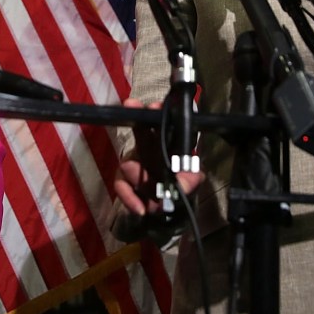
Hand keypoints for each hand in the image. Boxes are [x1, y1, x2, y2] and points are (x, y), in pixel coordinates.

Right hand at [112, 99, 204, 217]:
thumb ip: (191, 180)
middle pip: (141, 131)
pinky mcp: (124, 182)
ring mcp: (134, 165)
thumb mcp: (191, 182)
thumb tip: (186, 181)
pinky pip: (122, 187)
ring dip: (139, 177)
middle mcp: (148, 149)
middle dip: (138, 119)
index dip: (158, 113)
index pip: (163, 125)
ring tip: (152, 194)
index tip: (156, 106)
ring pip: (129, 165)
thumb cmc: (180, 185)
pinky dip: (131, 199)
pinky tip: (142, 209)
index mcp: (166, 144)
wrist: (168, 208)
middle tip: (131, 105)